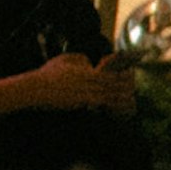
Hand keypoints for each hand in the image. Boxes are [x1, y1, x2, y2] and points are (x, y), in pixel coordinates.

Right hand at [3, 53, 132, 110]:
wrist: (36, 89)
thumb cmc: (47, 75)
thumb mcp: (63, 60)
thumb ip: (78, 59)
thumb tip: (89, 61)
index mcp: (85, 67)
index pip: (108, 68)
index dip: (121, 71)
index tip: (130, 74)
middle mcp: (87, 77)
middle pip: (112, 81)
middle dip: (124, 86)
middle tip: (134, 91)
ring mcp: (85, 90)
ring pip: (109, 93)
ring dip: (121, 97)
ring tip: (132, 102)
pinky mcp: (81, 101)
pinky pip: (101, 104)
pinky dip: (111, 106)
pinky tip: (119, 110)